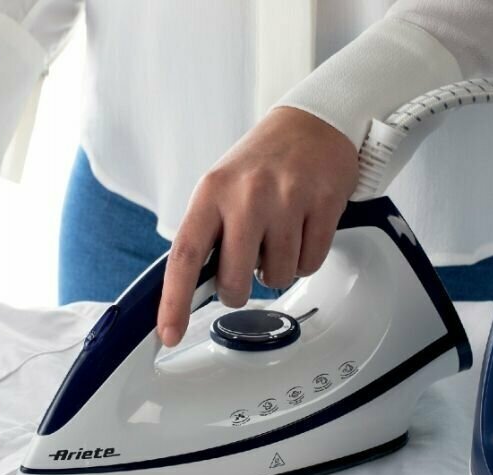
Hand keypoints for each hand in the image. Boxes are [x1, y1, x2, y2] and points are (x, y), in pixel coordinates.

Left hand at [157, 107, 358, 345]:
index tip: (169, 333)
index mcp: (211, 192)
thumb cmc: (261, 163)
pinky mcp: (323, 204)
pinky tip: (302, 230)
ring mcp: (287, 199)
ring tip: (278, 236)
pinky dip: (306, 258)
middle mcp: (247, 195)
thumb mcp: (221, 188)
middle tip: (246, 270)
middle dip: (239, 290)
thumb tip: (195, 289)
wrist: (312, 123)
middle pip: (235, 280)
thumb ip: (209, 234)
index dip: (174, 301)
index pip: (185, 256)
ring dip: (277, 269)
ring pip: (278, 276)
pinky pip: (310, 263)